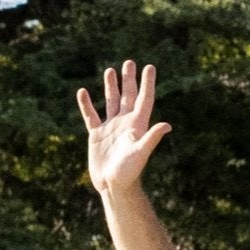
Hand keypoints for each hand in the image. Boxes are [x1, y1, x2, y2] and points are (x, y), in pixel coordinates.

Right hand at [79, 59, 170, 199]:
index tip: (149, 67)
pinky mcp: (96, 135)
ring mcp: (110, 128)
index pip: (144, 99)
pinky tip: (82, 92)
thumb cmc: (129, 172)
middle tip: (129, 63)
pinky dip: (86, 104)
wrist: (113, 186)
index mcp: (137, 125)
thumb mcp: (140, 153)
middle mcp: (124, 124)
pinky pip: (90, 116)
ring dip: (111, 87)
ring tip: (110, 71)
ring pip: (111, 102)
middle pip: (128, 96)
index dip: (147, 83)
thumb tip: (167, 125)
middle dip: (128, 80)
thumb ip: (151, 138)